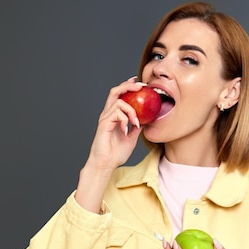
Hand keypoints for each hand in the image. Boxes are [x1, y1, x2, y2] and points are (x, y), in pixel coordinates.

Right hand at [75, 77, 144, 212]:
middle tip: (140, 87)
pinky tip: (127, 129)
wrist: (106, 164)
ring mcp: (105, 118)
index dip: (128, 86)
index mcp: (113, 116)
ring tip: (136, 121)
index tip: (139, 84)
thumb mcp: (131, 138)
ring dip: (131, 109)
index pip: (119, 96)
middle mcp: (108, 114)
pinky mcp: (104, 124)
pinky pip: (117, 114)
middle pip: (115, 91)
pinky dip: (125, 119)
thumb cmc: (116, 154)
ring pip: (118, 102)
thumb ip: (135, 128)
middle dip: (128, 86)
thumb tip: (145, 121)